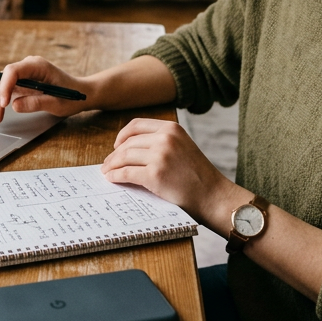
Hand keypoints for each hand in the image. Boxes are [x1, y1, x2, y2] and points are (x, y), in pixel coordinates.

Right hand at [0, 56, 94, 123]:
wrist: (81, 93)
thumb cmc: (72, 97)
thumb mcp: (57, 103)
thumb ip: (37, 103)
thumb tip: (15, 105)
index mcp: (38, 66)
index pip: (13, 70)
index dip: (5, 86)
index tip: (4, 104)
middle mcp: (29, 65)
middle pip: (4, 77)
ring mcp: (25, 73)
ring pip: (2, 82)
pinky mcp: (24, 81)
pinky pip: (7, 87)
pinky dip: (1, 99)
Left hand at [101, 118, 250, 230]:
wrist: (213, 196)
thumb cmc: (198, 176)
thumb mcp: (183, 147)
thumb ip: (162, 142)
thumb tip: (129, 148)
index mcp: (171, 129)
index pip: (137, 125)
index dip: (123, 135)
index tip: (117, 145)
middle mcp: (165, 138)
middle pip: (128, 142)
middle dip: (114, 154)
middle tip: (108, 163)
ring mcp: (160, 156)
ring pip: (124, 157)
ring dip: (112, 165)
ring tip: (107, 172)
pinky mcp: (155, 175)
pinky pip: (126, 173)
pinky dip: (115, 176)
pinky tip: (112, 179)